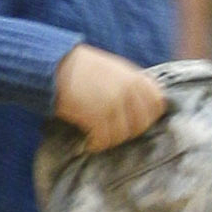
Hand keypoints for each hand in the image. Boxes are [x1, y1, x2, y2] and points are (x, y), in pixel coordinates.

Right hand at [53, 45, 168, 151]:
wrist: (54, 66)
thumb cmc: (80, 68)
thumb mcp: (112, 69)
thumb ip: (129, 84)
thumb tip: (141, 108)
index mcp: (134, 77)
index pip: (157, 103)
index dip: (148, 116)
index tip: (134, 121)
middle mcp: (128, 90)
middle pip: (142, 123)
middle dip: (129, 132)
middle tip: (114, 133)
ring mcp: (114, 103)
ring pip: (123, 135)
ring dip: (111, 140)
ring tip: (99, 138)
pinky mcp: (97, 116)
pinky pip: (105, 139)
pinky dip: (97, 144)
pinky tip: (90, 142)